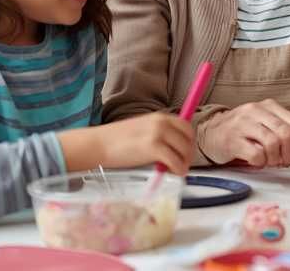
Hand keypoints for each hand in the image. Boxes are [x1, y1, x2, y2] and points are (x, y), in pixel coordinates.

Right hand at [61, 112, 194, 174]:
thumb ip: (159, 134)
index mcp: (160, 116)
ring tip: (177, 169)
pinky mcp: (153, 148)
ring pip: (184, 150)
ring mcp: (158, 134)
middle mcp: (162, 122)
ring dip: (184, 162)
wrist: (99, 144)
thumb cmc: (117, 140)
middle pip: (188, 138)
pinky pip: (175, 160)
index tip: (186, 152)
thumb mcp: (143, 129)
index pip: (186, 126)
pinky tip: (174, 172)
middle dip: (189, 153)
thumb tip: (174, 148)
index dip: (189, 141)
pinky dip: (179, 169)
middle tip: (183, 163)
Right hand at [199, 99, 289, 167]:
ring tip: (270, 162)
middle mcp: (257, 110)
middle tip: (284, 162)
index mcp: (270, 106)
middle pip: (286, 134)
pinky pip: (256, 154)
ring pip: (272, 143)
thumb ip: (285, 132)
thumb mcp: (265, 123)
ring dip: (275, 159)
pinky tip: (256, 162)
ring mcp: (243, 124)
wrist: (210, 132)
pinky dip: (260, 163)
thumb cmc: (242, 131)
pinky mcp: (232, 139)